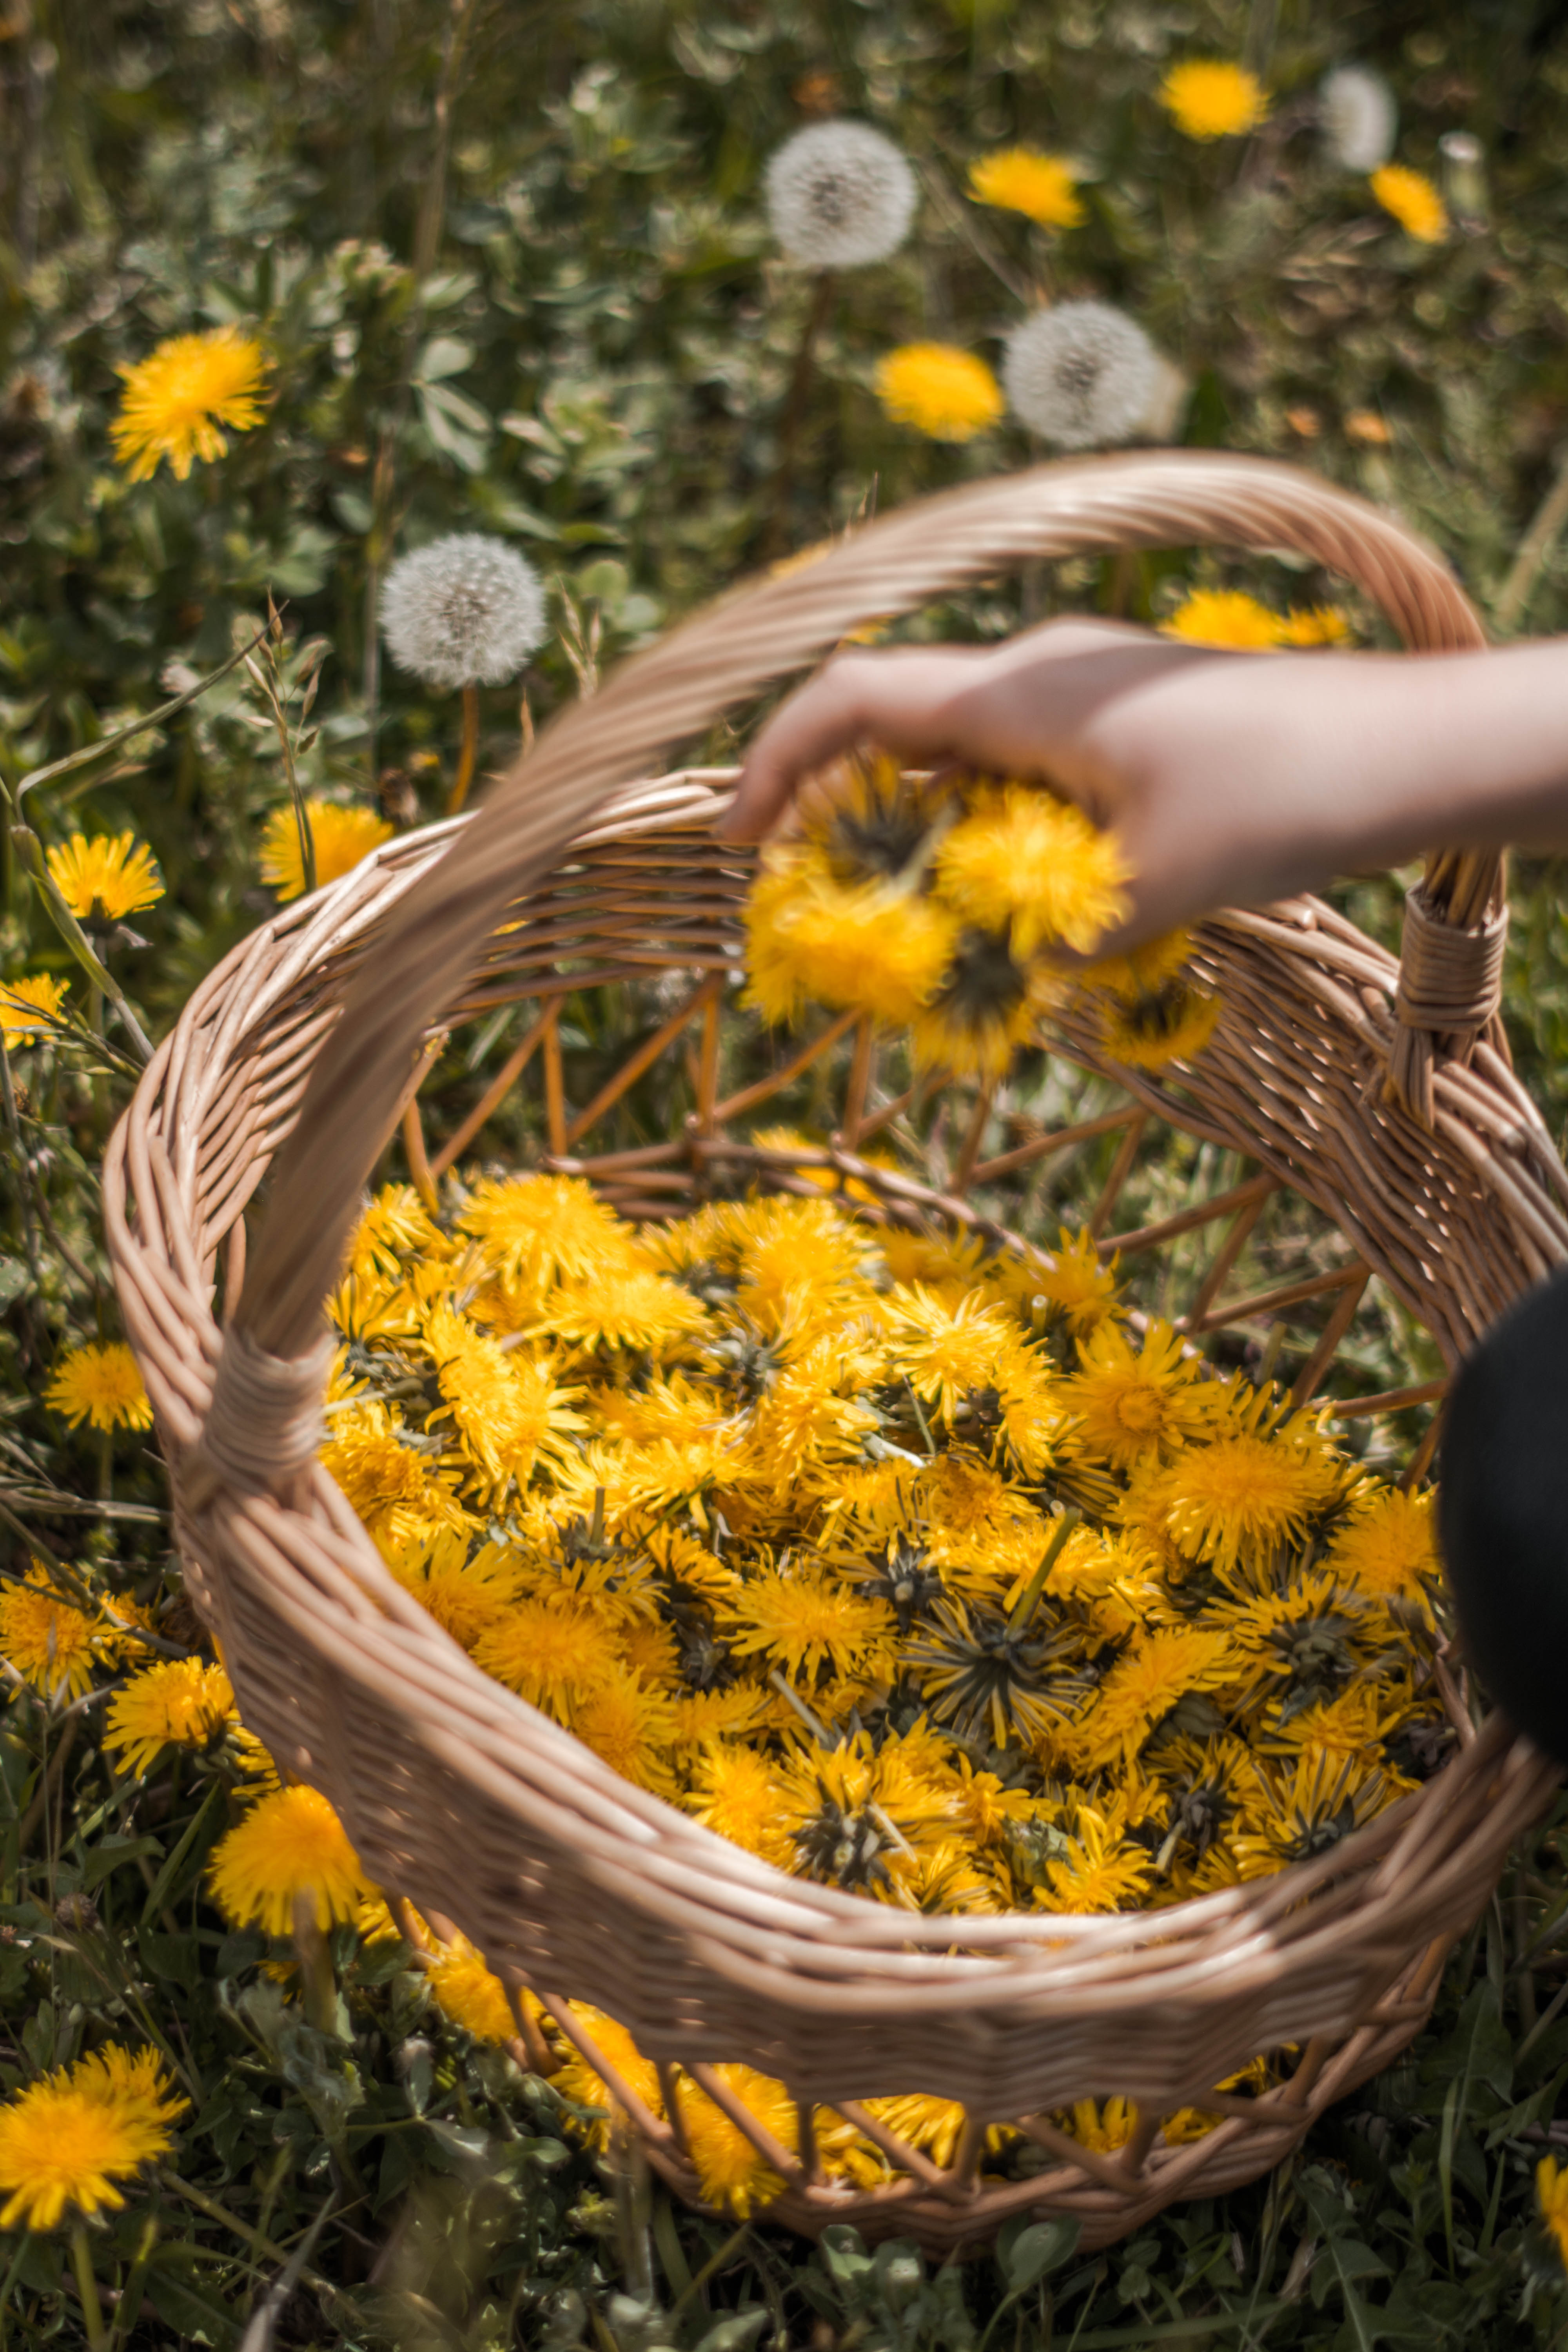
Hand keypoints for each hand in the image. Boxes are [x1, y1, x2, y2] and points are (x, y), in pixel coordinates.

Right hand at [718, 617, 1487, 949]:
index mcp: (1025, 692)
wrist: (1418, 748)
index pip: (855, 700)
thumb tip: (985, 985)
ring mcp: (1086, 692)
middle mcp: (1043, 673)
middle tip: (816, 909)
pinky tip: (1009, 901)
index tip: (739, 847)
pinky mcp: (1125, 722)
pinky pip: (1022, 770)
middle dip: (838, 817)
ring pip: (962, 757)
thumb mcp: (1153, 890)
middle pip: (895, 729)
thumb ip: (1049, 940)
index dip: (776, 766)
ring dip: (923, 836)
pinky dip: (990, 831)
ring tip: (908, 926)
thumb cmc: (1288, 799)